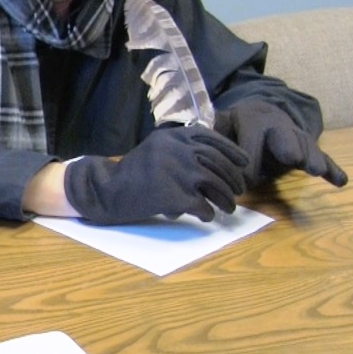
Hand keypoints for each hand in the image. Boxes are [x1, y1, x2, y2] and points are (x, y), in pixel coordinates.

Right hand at [64, 125, 249, 223]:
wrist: (108, 191)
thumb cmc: (133, 173)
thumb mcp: (156, 149)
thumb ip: (181, 148)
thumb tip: (219, 160)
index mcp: (173, 136)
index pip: (211, 138)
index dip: (232, 151)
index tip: (244, 163)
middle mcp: (177, 150)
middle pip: (218, 163)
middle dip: (233, 179)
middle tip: (239, 191)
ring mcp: (177, 172)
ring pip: (215, 186)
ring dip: (227, 199)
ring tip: (229, 208)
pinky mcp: (175, 196)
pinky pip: (203, 206)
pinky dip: (208, 213)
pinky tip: (207, 217)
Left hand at [214, 100, 347, 187]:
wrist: (260, 111)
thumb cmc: (235, 124)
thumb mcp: (221, 124)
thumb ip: (214, 134)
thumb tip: (201, 147)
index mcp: (253, 119)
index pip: (250, 146)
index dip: (246, 167)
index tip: (243, 185)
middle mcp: (279, 125)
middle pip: (285, 138)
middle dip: (288, 148)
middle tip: (293, 159)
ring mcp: (296, 135)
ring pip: (306, 147)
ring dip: (312, 158)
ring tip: (316, 170)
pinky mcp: (308, 147)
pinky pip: (323, 156)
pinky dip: (332, 168)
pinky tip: (341, 181)